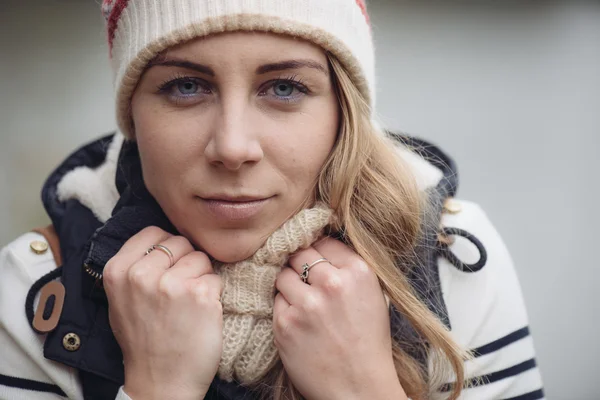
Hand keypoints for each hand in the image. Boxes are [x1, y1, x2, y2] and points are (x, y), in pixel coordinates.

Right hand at [103, 226, 222, 399]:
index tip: (167, 267)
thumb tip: (161, 238)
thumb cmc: (143, 340)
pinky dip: (214, 295)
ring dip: (201, 278)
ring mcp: (172, 284)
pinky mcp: (201, 295)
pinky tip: (201, 314)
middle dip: (186, 262)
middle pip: (180, 242)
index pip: (153, 232)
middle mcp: (142, 274)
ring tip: (188, 305)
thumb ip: (135, 265)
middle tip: (178, 292)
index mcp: (118, 270)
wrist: (160, 382)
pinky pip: (217, 278)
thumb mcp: (121, 299)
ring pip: (201, 258)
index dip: (166, 248)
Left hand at [273, 237, 406, 399]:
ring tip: (303, 303)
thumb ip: (348, 269)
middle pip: (299, 253)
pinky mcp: (286, 324)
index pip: (324, 241)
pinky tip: (299, 322)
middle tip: (304, 278)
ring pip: (283, 275)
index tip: (315, 260)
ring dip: (289, 285)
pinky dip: (284, 308)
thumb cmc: (368, 342)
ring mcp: (307, 304)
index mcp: (358, 272)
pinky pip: (276, 301)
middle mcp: (332, 283)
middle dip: (299, 263)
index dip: (318, 251)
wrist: (360, 387)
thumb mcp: (373, 295)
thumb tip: (320, 246)